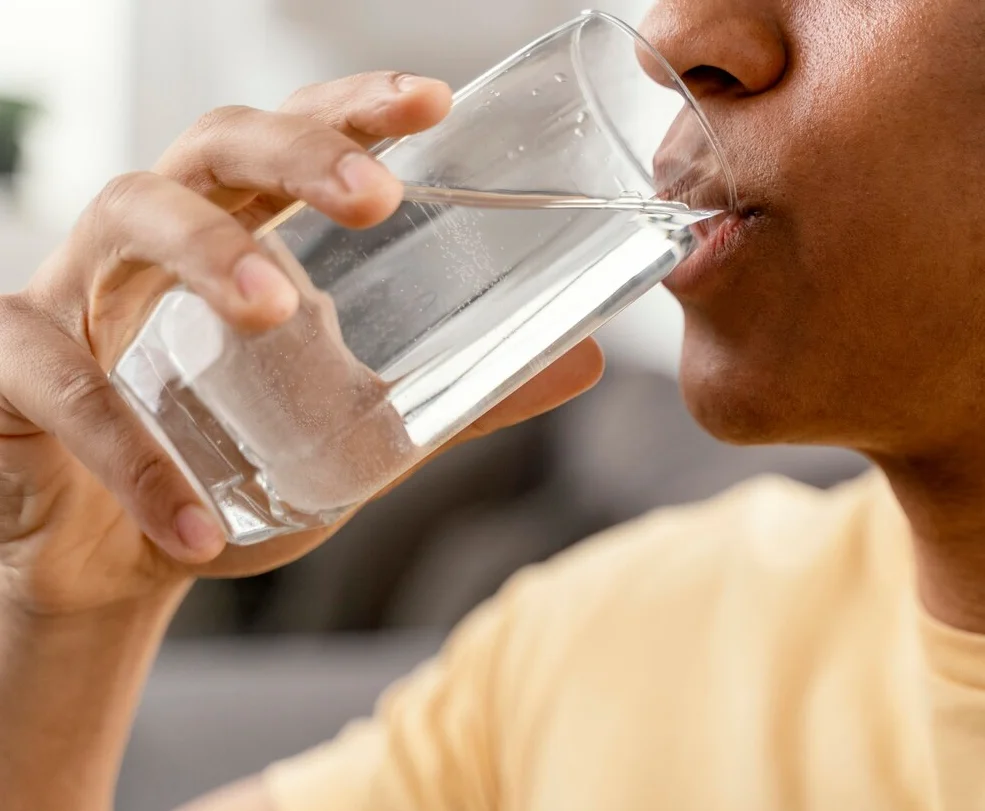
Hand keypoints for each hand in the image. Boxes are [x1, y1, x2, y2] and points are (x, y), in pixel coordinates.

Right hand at [0, 72, 603, 616]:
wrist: (122, 559)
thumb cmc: (238, 468)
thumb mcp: (362, 432)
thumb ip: (463, 398)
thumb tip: (586, 362)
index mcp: (243, 234)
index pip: (298, 141)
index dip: (353, 107)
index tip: (432, 100)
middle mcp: (159, 239)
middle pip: (215, 142)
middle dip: (296, 150)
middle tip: (376, 195)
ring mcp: (77, 292)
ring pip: (126, 216)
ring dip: (208, 256)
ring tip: (278, 313)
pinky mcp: (13, 368)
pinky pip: (62, 386)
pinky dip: (132, 457)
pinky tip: (199, 528)